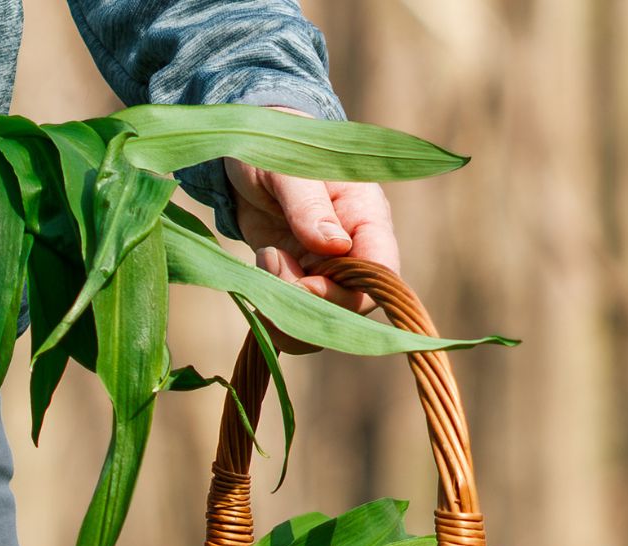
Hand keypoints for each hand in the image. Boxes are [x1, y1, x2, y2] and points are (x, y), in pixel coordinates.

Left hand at [225, 107, 399, 352]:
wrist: (246, 148)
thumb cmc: (276, 144)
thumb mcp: (288, 169)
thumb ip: (310, 206)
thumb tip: (336, 246)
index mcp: (367, 217)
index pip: (380, 273)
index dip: (347, 293)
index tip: (304, 284)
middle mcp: (353, 250)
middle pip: (350, 306)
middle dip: (309, 303)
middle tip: (272, 264)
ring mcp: (325, 268)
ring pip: (322, 319)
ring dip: (288, 310)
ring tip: (264, 262)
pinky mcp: (297, 277)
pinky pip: (294, 313)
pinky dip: (273, 309)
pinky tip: (259, 273)